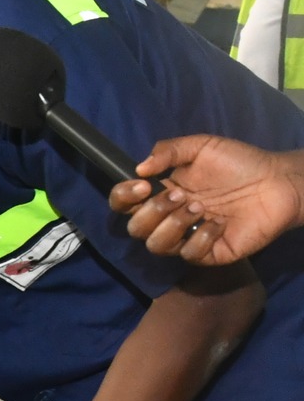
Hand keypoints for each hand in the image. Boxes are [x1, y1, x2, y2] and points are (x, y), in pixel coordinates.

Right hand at [108, 135, 303, 266]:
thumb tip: (139, 168)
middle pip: (135, 229)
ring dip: (174, 225)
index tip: (142, 185)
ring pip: (156, 245)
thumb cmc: (239, 163)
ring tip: (200, 208)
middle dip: (152, 211)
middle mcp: (168, 219)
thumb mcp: (201, 146)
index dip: (123, 198)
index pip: (124, 204)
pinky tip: (219, 224)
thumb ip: (168, 151)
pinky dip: (202, 237)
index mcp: (161, 194)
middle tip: (180, 196)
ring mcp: (186, 238)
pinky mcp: (208, 254)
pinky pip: (189, 254)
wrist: (277, 182)